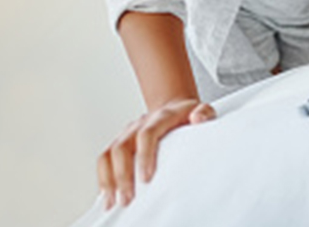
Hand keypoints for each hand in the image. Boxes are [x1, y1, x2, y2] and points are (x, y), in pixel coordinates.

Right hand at [96, 98, 215, 209]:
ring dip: (109, 179)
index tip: (146, 178)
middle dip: (123, 174)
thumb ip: (204, 113)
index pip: (146, 134)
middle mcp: (139, 124)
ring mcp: (127, 133)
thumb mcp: (203, 110)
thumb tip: (197, 119)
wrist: (175, 107)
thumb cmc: (189, 115)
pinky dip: (104, 178)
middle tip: (128, 197)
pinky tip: (108, 195)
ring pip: (108, 154)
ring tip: (114, 200)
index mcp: (160, 117)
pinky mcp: (120, 143)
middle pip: (122, 147)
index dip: (144, 156)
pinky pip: (104, 160)